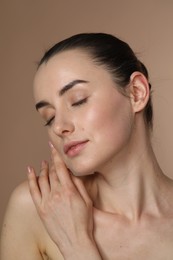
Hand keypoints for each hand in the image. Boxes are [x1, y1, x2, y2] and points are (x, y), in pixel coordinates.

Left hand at [27, 143, 100, 258]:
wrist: (75, 240)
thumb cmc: (84, 221)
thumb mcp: (87, 200)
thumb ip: (79, 184)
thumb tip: (72, 172)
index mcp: (69, 190)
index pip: (61, 167)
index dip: (57, 155)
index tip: (54, 146)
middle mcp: (56, 193)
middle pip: (52, 172)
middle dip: (52, 161)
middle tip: (52, 154)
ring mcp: (47, 201)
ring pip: (43, 178)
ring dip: (43, 168)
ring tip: (44, 162)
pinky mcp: (41, 208)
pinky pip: (33, 190)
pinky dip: (30, 178)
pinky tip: (30, 170)